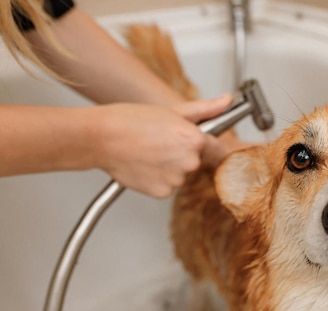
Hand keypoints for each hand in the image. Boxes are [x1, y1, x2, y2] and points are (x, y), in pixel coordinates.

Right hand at [93, 95, 231, 197]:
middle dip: (179, 153)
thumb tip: (226, 101)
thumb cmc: (131, 120)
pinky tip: (143, 165)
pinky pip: (166, 186)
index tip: (176, 137)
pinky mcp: (162, 192)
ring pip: (179, 174)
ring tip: (147, 152)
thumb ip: (205, 109)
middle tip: (157, 142)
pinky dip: (157, 179)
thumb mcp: (173, 110)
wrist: (100, 137)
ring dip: (168, 167)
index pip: (206, 144)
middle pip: (193, 160)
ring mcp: (176, 179)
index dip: (190, 140)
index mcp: (195, 140)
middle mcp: (190, 161)